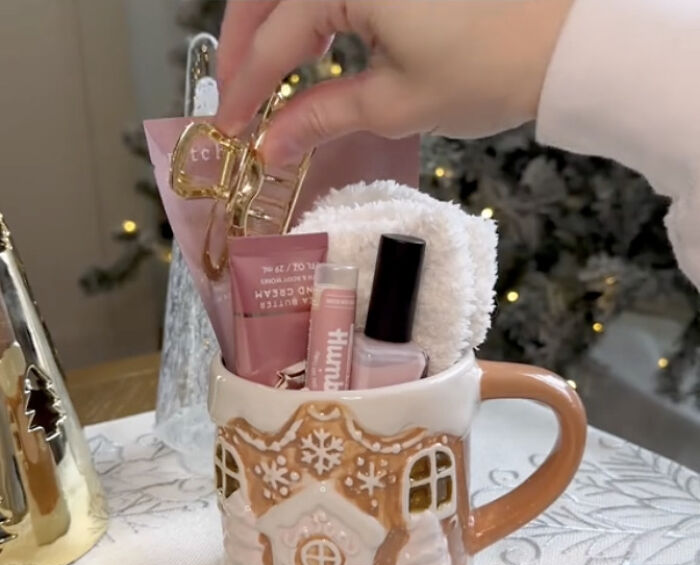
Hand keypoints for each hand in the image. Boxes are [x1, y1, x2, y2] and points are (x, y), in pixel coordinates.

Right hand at [215, 0, 572, 164]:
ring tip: (263, 75)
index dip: (247, 91)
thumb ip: (323, 117)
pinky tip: (310, 44)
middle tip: (235, 98)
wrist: (568, 39)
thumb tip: (272, 145)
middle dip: (244, 45)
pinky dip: (312, 15)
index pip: (275, 41)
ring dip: (273, 26)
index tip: (231, 129)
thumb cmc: (488, 70)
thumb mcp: (396, 103)